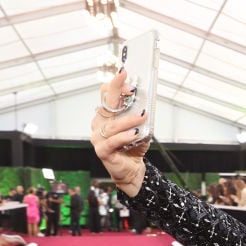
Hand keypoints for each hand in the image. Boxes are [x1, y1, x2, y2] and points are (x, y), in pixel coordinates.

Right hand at [90, 70, 149, 195]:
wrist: (132, 170)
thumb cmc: (133, 146)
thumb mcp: (140, 127)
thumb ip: (139, 115)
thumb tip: (147, 102)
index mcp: (106, 115)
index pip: (106, 94)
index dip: (115, 84)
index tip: (126, 75)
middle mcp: (98, 123)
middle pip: (106, 104)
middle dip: (117, 91)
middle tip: (130, 86)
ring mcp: (98, 137)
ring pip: (112, 125)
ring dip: (128, 119)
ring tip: (142, 116)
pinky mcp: (102, 151)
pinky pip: (112, 141)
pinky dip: (124, 137)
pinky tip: (134, 134)